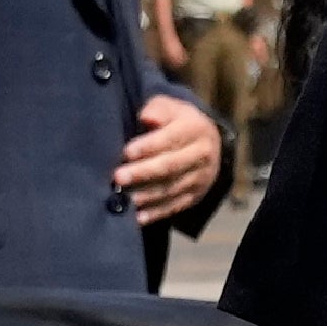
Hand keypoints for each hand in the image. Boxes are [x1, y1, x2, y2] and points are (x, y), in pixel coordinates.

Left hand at [112, 90, 220, 222]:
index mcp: (195, 129)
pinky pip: (175, 206)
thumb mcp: (170, 108)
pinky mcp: (196, 196)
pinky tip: (138, 217)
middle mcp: (202, 154)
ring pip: (172, 188)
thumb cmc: (177, 121)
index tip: (126, 152)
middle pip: (170, 166)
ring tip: (124, 199)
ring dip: (146, 195)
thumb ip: (158, 109)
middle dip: (143, 173)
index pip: (170, 138)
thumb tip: (147, 117)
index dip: (148, 146)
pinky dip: (156, 213)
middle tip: (118, 177)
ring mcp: (201, 177)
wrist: (208, 142)